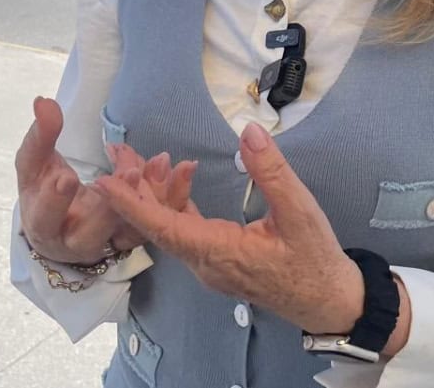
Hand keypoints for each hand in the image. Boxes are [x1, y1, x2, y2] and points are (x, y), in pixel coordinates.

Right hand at [15, 96, 195, 264]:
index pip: (46, 217)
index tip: (66, 177)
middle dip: (114, 204)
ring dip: (152, 196)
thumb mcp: (33, 164)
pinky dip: (171, 195)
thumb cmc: (43, 190)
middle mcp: (79, 241)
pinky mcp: (137, 236)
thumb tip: (43, 101)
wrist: (63, 221)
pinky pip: (158, 221)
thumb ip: (40, 136)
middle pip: (95, 232)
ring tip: (162, 162)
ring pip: (133, 228)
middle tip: (131, 172)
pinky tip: (184, 168)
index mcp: (45, 226)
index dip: (55, 201)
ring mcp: (111, 242)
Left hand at [94, 122, 364, 334]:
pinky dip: (177, 203)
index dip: (131, 203)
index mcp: (218, 252)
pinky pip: (186, 230)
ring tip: (141, 157)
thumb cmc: (315, 260)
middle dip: (134, 187)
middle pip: (158, 224)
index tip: (104, 181)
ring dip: (155, 192)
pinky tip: (178, 178)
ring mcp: (209, 264)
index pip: (164, 227)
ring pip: (170, 227)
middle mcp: (205, 262)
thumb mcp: (300, 211)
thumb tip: (249, 133)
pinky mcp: (218, 260)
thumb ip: (272, 172)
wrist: (329, 301)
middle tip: (118, 150)